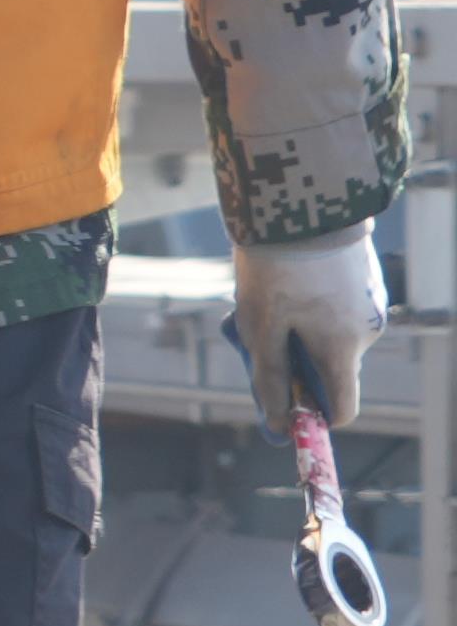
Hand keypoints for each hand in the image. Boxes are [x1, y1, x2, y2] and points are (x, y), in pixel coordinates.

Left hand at [237, 225, 388, 432]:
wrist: (301, 201)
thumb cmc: (275, 269)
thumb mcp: (261, 329)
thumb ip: (272, 379)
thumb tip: (279, 425)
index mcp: (344, 349)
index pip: (343, 409)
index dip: (313, 416)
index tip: (282, 408)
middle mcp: (367, 331)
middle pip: (330, 369)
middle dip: (294, 361)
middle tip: (256, 330)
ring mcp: (369, 303)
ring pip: (329, 336)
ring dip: (299, 329)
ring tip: (269, 293)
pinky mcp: (364, 279)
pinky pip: (335, 309)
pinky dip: (310, 306)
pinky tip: (287, 276)